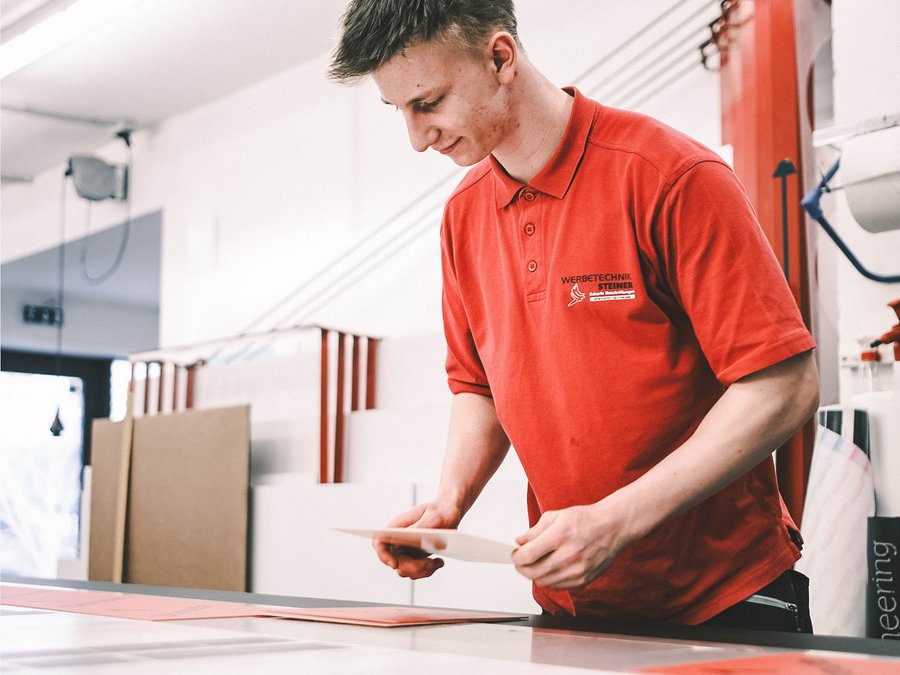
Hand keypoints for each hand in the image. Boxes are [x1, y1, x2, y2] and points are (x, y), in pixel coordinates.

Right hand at [374, 501, 461, 579]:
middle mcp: (398, 539)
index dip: (383, 555)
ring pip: (405, 570)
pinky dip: (427, 571)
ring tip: (437, 562)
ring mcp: (406, 549)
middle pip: (394, 561)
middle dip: (411, 567)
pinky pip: (416, 571)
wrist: (450, 512)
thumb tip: (410, 537)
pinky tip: (439, 563)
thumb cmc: (440, 509)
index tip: (394, 564)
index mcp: (398, 526)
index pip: (380, 542)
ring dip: (421, 571)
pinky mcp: (416, 557)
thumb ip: (421, 527)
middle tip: (430, 563)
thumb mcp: (434, 516)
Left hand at [511, 501, 630, 589]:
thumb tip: (520, 541)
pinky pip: (557, 586)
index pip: (528, 555)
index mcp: (559, 537)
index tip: (515, 554)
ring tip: (534, 564)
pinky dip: (549, 579)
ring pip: (544, 582)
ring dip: (534, 575)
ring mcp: (576, 571)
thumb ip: (535, 530)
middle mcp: (568, 556)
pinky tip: (549, 569)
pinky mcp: (583, 580)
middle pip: (533, 572)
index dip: (516, 557)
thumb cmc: (586, 520)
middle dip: (521, 567)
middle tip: (520, 561)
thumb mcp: (556, 516)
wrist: (612, 528)